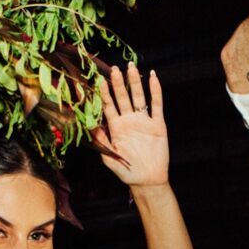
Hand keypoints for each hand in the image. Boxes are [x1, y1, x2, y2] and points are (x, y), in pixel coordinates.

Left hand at [91, 64, 168, 189]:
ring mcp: (143, 121)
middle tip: (114, 68)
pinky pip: (156, 105)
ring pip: (138, 97)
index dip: (104, 94)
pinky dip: (155, 91)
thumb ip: (101, 141)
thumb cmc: (127, 171)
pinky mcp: (158, 125)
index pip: (109, 106)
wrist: (148, 180)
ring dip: (135, 83)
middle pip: (123, 98)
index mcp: (116, 127)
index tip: (99, 80)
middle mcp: (129, 121)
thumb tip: (90, 126)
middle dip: (118, 83)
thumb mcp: (110, 157)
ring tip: (131, 68)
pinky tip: (152, 77)